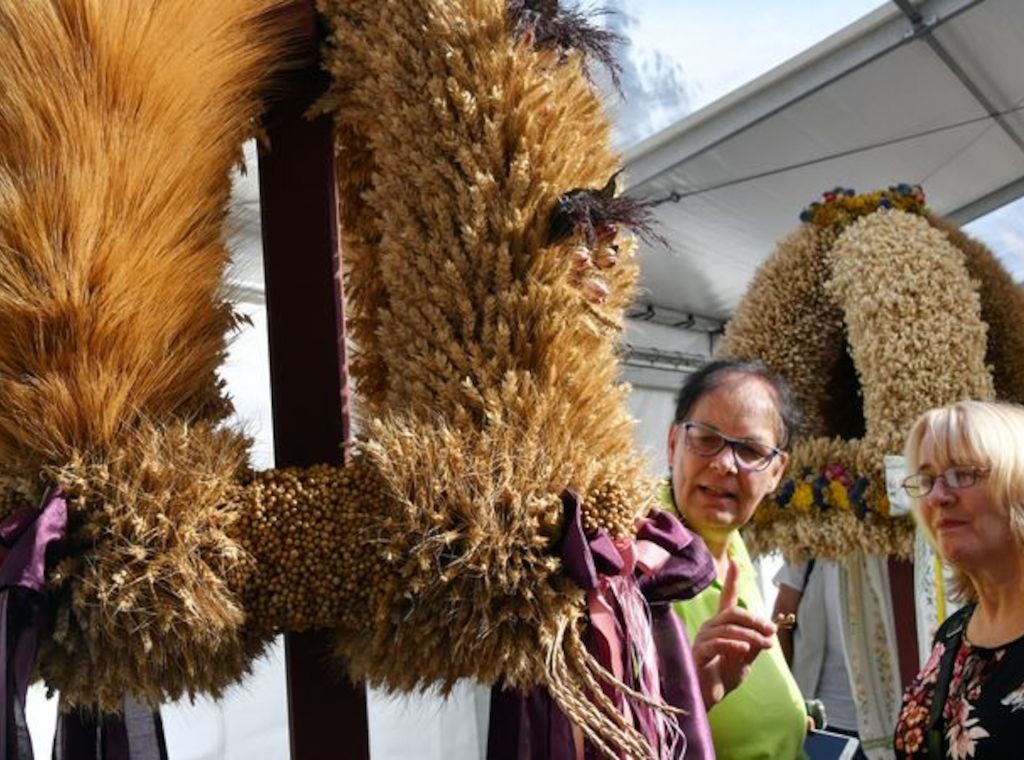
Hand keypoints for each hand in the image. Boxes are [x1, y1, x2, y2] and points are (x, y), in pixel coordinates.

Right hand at [692, 558, 775, 707]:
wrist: (705, 701)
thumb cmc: (721, 679)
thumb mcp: (744, 662)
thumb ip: (754, 646)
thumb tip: (768, 633)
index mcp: (721, 626)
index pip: (726, 599)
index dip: (731, 579)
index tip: (735, 561)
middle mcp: (709, 628)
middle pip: (732, 611)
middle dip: (755, 619)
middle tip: (771, 631)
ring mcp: (702, 639)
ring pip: (729, 627)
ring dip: (752, 635)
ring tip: (766, 645)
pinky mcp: (698, 653)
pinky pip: (717, 643)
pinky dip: (733, 644)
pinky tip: (744, 650)